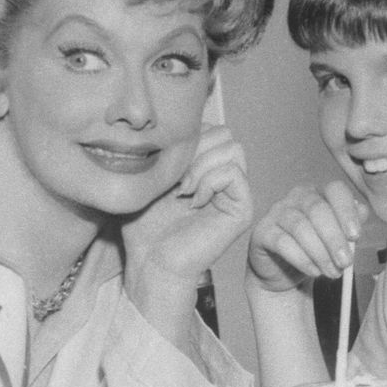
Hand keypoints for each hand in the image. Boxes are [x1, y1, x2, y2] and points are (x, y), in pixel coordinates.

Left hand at [122, 125, 252, 290]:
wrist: (149, 262)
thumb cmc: (145, 225)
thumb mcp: (154, 175)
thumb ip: (174, 148)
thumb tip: (189, 124)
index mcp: (209, 168)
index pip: (211, 127)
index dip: (188, 138)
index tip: (165, 167)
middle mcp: (227, 179)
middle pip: (225, 134)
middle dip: (196, 149)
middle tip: (176, 179)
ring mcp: (237, 194)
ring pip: (232, 148)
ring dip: (201, 165)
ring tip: (183, 190)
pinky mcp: (242, 210)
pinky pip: (233, 172)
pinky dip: (209, 181)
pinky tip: (192, 200)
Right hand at [247, 180, 368, 292]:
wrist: (282, 273)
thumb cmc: (313, 251)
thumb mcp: (337, 240)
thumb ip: (350, 225)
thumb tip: (362, 211)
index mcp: (319, 193)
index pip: (335, 190)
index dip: (347, 210)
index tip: (355, 236)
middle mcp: (297, 197)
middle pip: (318, 209)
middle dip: (335, 239)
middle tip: (345, 262)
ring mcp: (277, 212)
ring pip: (300, 227)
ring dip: (320, 253)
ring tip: (332, 273)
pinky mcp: (262, 232)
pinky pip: (282, 242)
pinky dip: (301, 259)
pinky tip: (313, 272)